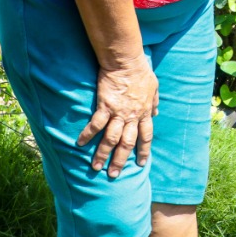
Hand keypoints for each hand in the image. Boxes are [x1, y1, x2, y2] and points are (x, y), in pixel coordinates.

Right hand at [77, 53, 157, 176]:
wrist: (126, 61)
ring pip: (111, 139)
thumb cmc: (141, 72)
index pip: (146, 137)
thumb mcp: (154, 87)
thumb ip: (154, 102)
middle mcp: (132, 116)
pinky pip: (96, 124)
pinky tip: (79, 144)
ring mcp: (118, 112)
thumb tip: (156, 112)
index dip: (143, 151)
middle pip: (127, 143)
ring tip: (96, 167)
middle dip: (120, 161)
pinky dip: (87, 135)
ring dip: (103, 154)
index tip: (141, 163)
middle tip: (113, 175)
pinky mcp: (105, 106)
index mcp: (145, 112)